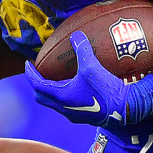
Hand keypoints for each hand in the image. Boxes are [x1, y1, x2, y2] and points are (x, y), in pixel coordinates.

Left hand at [24, 31, 152, 127]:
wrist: (125, 110)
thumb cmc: (106, 90)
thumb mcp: (92, 67)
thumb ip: (82, 50)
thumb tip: (76, 35)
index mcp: (61, 96)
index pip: (37, 84)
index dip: (30, 73)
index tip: (27, 63)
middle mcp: (64, 108)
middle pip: (41, 97)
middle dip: (36, 84)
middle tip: (37, 72)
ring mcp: (73, 114)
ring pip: (53, 103)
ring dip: (50, 91)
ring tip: (53, 78)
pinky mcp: (83, 117)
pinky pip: (66, 106)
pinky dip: (63, 96)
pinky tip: (73, 87)